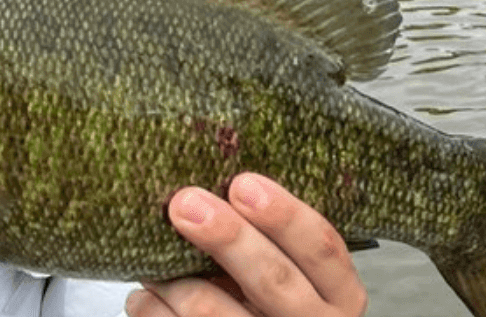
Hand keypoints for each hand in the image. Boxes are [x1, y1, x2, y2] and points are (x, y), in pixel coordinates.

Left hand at [126, 175, 366, 316]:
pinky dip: (154, 308)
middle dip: (228, 237)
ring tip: (154, 264)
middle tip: (185, 202)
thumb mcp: (289, 266)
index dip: (285, 215)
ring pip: (213, 311)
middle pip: (273, 279)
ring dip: (175, 280)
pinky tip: (147, 297)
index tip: (242, 183)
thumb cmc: (265, 292)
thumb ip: (269, 234)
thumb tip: (217, 182)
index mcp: (338, 293)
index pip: (323, 248)